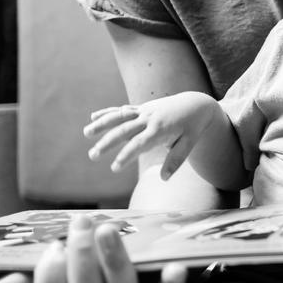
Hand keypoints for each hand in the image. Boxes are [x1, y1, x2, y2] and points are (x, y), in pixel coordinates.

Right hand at [0, 214, 186, 282]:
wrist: (130, 255)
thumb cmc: (84, 264)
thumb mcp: (55, 270)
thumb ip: (25, 282)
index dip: (50, 276)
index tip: (52, 245)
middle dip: (82, 260)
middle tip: (81, 223)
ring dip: (114, 262)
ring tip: (108, 229)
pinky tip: (176, 267)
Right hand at [85, 92, 217, 179]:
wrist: (196, 104)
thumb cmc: (192, 127)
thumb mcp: (189, 144)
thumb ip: (176, 160)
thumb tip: (164, 178)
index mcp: (161, 129)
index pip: (139, 144)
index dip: (126, 155)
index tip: (114, 168)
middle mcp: (149, 118)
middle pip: (124, 130)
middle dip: (107, 143)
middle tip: (92, 155)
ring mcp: (144, 111)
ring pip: (120, 116)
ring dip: (102, 123)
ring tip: (86, 133)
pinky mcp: (141, 108)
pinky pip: (123, 110)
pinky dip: (108, 112)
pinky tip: (93, 117)